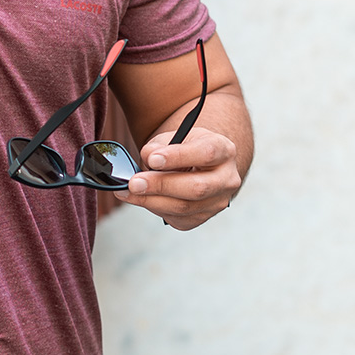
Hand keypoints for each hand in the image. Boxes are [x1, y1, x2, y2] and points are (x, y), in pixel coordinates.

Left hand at [117, 128, 240, 230]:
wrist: (198, 164)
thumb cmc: (184, 148)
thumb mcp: (173, 137)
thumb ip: (159, 146)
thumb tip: (148, 159)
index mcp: (223, 150)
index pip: (206, 154)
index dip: (178, 157)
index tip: (152, 159)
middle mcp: (227, 179)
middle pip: (197, 188)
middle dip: (161, 185)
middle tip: (134, 183)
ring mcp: (218, 201)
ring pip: (184, 207)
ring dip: (151, 201)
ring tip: (127, 191)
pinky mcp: (203, 217)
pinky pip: (177, 218)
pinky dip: (154, 208)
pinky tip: (141, 198)